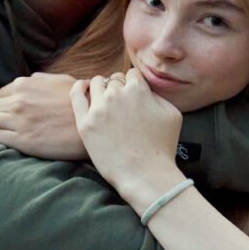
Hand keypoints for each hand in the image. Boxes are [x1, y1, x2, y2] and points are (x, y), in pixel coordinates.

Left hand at [0, 73, 85, 159]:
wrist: (95, 125)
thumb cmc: (80, 103)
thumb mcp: (61, 81)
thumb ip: (40, 80)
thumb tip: (28, 81)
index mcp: (25, 85)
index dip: (1, 106)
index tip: (7, 114)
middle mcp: (18, 101)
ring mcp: (19, 121)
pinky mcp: (22, 140)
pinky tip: (6, 142)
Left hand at [71, 69, 183, 200]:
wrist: (144, 174)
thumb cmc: (162, 147)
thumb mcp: (172, 114)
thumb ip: (157, 95)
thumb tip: (145, 89)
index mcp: (138, 89)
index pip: (132, 74)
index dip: (135, 84)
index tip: (135, 96)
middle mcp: (116, 94)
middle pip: (115, 79)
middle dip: (119, 88)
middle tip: (122, 106)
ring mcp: (98, 108)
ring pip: (96, 83)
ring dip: (102, 88)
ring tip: (106, 101)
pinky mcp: (85, 123)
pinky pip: (76, 95)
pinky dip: (80, 87)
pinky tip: (84, 88)